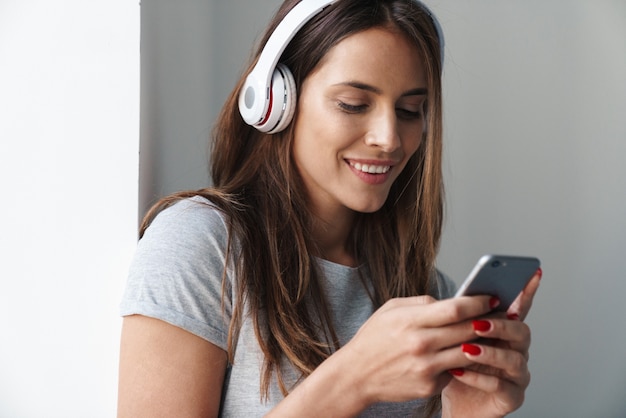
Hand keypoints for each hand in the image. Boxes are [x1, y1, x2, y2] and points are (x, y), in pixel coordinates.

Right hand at [337, 293, 496, 404]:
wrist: (356, 375)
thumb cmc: (373, 339)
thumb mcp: (390, 309)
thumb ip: (421, 302)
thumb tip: (450, 301)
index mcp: (411, 321)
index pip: (455, 309)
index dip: (478, 302)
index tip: (491, 297)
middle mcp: (420, 344)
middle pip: (468, 330)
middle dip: (487, 321)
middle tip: (500, 314)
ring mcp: (426, 368)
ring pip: (469, 353)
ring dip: (483, 344)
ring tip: (491, 335)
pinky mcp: (429, 386)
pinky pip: (456, 372)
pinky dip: (464, 364)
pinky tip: (469, 356)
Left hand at [441, 268, 541, 417]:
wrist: (454, 403)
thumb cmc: (456, 366)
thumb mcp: (455, 338)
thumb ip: (462, 320)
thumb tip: (457, 297)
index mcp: (504, 332)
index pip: (518, 308)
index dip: (527, 291)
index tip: (532, 272)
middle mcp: (516, 350)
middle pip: (521, 332)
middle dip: (502, 326)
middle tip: (479, 323)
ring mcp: (517, 374)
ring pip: (514, 360)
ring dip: (491, 352)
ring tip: (467, 349)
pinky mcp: (511, 397)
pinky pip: (501, 386)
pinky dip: (480, 378)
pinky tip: (460, 372)